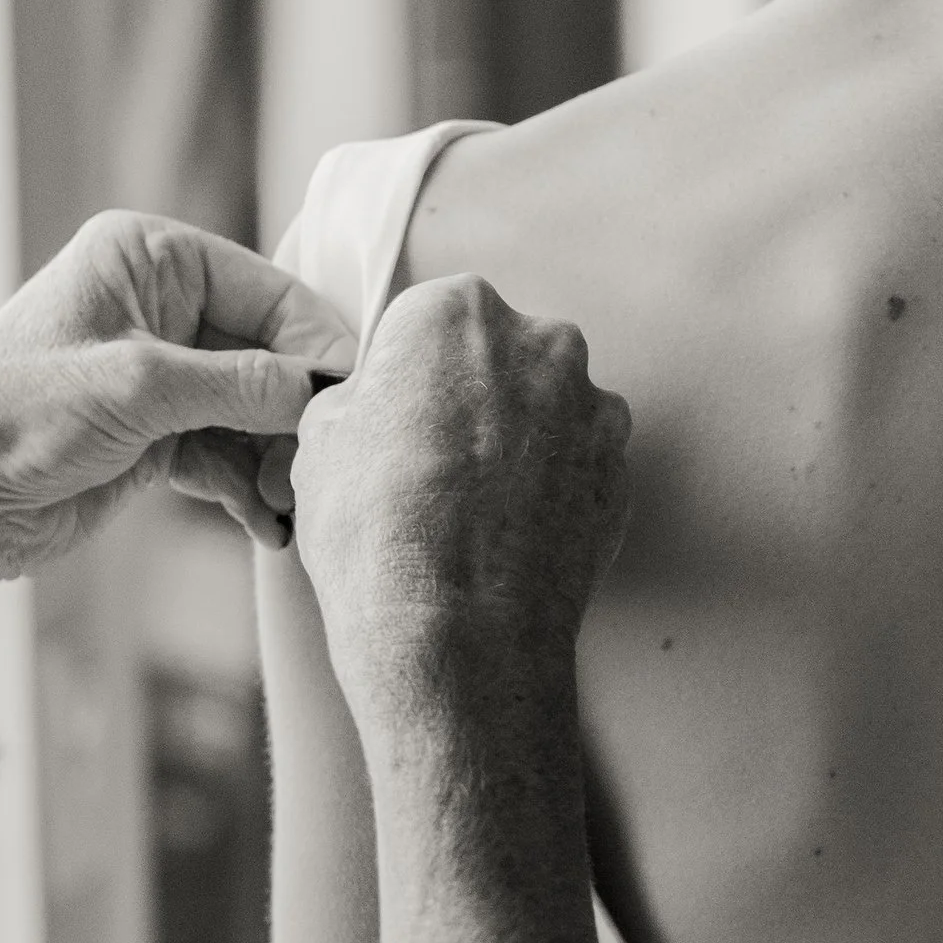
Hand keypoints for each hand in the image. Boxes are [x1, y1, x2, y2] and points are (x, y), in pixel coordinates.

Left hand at [0, 210, 355, 574]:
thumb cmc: (15, 413)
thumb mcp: (140, 387)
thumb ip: (241, 384)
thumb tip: (325, 390)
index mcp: (150, 257)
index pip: (270, 291)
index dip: (317, 347)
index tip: (352, 402)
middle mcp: (162, 305)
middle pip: (273, 355)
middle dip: (298, 415)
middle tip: (318, 467)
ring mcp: (163, 374)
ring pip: (258, 411)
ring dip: (278, 462)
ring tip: (287, 506)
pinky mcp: (159, 434)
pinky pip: (231, 454)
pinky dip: (250, 489)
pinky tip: (265, 526)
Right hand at [288, 275, 630, 729]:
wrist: (457, 631)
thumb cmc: (379, 532)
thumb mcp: (320, 443)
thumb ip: (357, 401)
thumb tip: (369, 409)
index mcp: (457, 311)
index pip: (428, 322)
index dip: (406, 376)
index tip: (396, 418)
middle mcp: (540, 342)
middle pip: (499, 358)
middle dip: (472, 401)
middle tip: (433, 466)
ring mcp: (593, 408)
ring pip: (547, 411)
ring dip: (519, 446)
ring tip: (472, 512)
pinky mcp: (622, 473)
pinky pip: (578, 468)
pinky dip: (552, 491)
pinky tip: (510, 536)